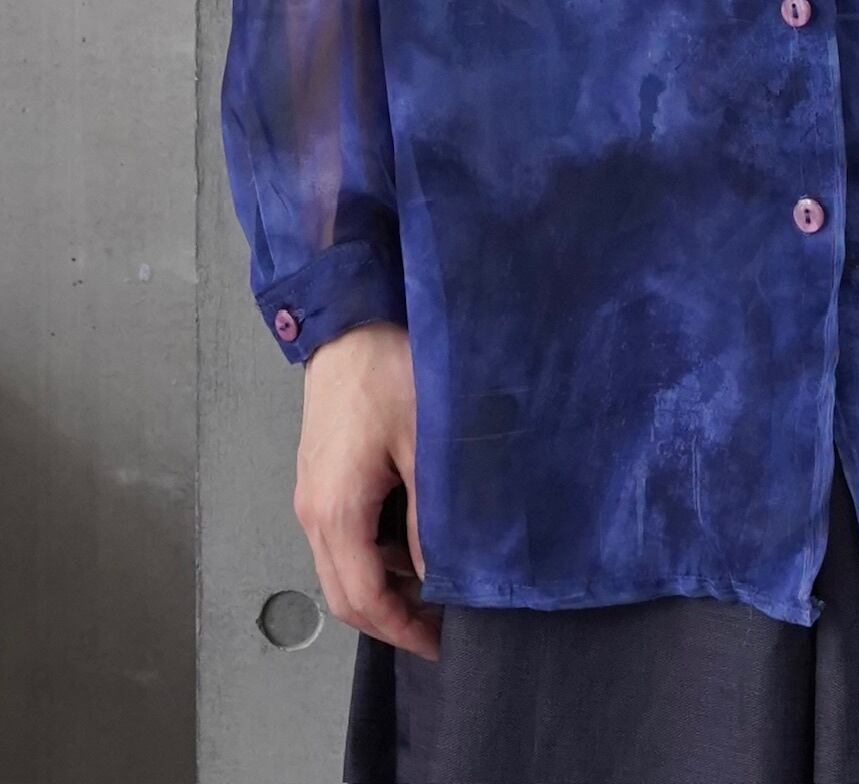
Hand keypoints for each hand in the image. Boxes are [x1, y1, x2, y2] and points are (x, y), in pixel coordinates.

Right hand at [292, 320, 440, 660]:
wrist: (349, 322)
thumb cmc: (387, 371)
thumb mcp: (424, 446)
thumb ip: (430, 517)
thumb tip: (441, 573)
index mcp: (336, 511)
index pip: (364, 599)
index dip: (403, 629)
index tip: (440, 642)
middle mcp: (312, 510)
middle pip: (344, 594)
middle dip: (390, 618)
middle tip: (439, 624)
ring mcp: (311, 493)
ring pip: (339, 567)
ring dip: (381, 586)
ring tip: (433, 584)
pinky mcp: (319, 476)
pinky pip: (339, 536)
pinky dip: (372, 554)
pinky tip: (412, 541)